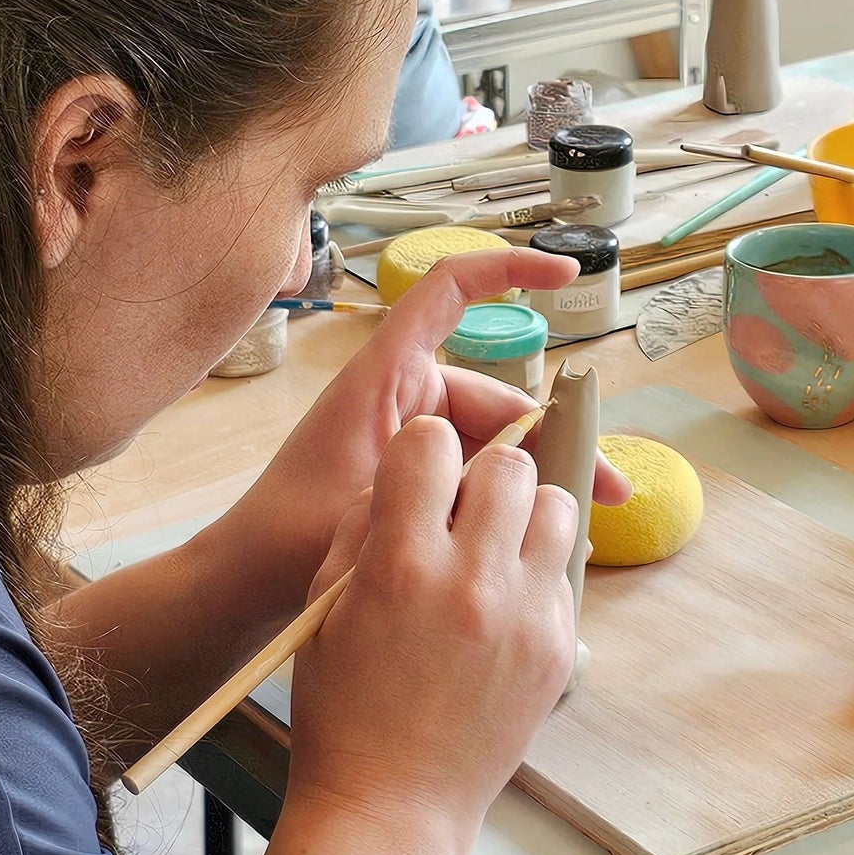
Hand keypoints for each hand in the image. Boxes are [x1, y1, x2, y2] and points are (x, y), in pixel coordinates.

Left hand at [242, 247, 628, 574]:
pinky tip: (543, 531)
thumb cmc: (290, 535)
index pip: (450, 289)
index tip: (564, 273)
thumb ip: (449, 485)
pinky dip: (507, 493)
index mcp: (386, 375)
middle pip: (499, 393)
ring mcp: (411, 433)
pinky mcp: (414, 471)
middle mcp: (405, 393)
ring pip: (494, 438)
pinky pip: (475, 467)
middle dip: (555, 436)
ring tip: (588, 516)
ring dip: (537, 472)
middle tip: (608, 484)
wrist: (245, 585)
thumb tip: (534, 477)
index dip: (508, 269)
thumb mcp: (376, 502)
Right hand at [285, 415, 577, 854]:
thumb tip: (409, 471)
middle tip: (461, 511)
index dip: (422, 449)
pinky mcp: (560, 646)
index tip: (420, 472)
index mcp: (402, 566)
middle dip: (482, 475)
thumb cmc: (344, 707)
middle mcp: (472, 582)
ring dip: (524, 515)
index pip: (432, 444)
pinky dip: (536, 571)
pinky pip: (564, 569)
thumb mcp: (326, 604)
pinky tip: (501, 606)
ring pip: (556, 506)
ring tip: (492, 551)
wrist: (392, 806)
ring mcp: (526, 615)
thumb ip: (366, 523)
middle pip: (509, 465)